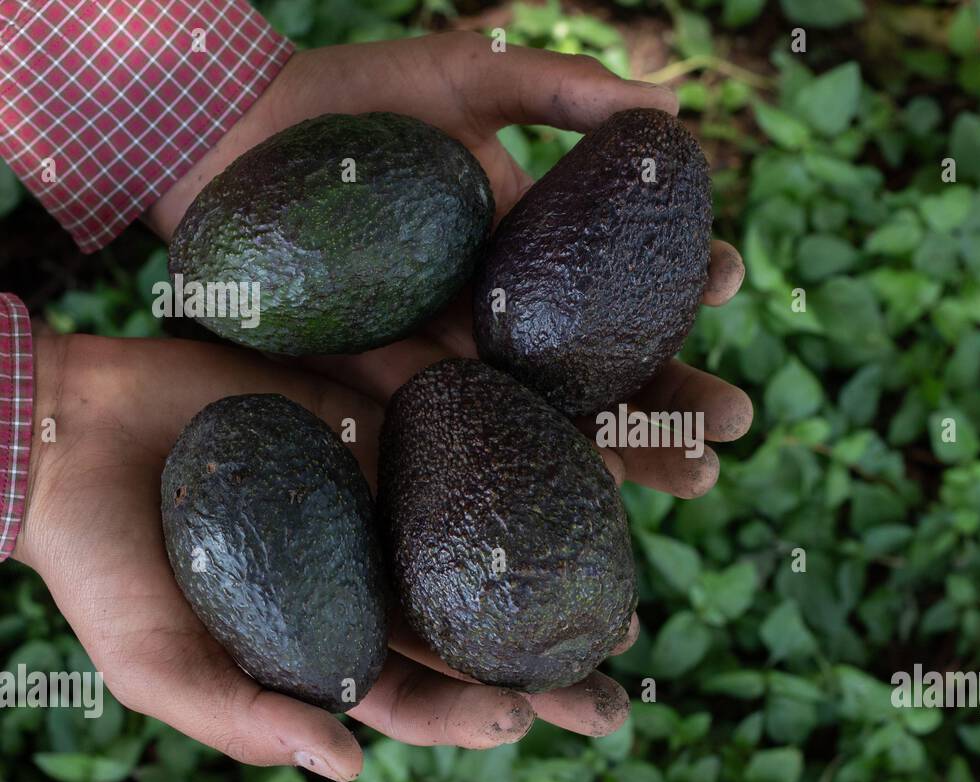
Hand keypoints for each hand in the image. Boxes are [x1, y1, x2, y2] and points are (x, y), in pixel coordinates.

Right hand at [14, 328, 637, 781]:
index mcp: (330, 644)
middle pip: (473, 631)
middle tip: (615, 692)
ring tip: (621, 593)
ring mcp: (386, 502)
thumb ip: (243, 718)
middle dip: (544, 666)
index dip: (468, 713)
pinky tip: (584, 474)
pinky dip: (524, 464)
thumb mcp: (154, 660)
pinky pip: (466, 449)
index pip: (416, 697)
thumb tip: (346, 767)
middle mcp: (373, 578)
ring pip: (488, 543)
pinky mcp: (385, 428)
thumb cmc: (102, 561)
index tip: (520, 719)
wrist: (75, 433)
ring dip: (555, 568)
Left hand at [146, 31, 752, 498]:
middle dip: (678, 399)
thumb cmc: (353, 103)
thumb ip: (561, 91)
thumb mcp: (466, 80)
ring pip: (555, 423)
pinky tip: (590, 494)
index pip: (625, 279)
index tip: (730, 276)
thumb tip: (670, 106)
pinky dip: (529, 471)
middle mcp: (505, 322)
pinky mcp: (394, 401)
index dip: (682, 282)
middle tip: (739, 424)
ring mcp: (454, 367)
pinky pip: (469, 443)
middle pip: (607, 372)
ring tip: (701, 477)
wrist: (231, 140)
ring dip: (631, 454)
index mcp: (531, 255)